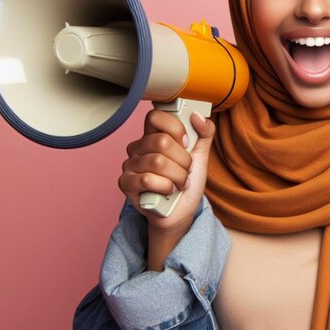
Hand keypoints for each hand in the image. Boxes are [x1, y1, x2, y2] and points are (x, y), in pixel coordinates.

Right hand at [118, 108, 215, 236]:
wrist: (181, 213)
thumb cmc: (187, 183)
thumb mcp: (201, 156)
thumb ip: (204, 133)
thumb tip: (198, 116)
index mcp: (154, 136)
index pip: (155, 116)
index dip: (175, 128)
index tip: (187, 143)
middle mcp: (138, 147)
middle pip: (161, 141)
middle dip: (183, 161)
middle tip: (185, 171)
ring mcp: (130, 164)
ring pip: (157, 162)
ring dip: (177, 176)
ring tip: (179, 183)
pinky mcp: (126, 183)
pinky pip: (146, 179)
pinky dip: (165, 187)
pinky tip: (168, 191)